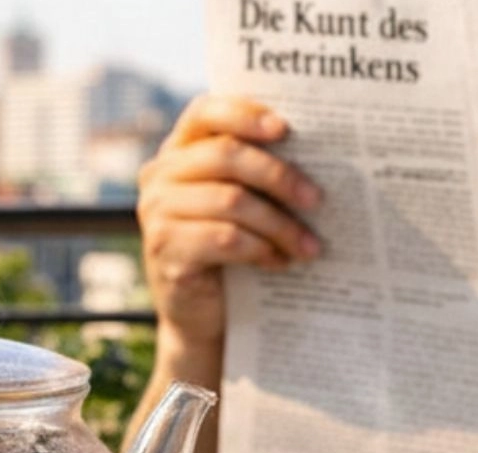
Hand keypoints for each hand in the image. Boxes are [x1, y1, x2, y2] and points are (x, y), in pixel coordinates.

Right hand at [136, 95, 323, 348]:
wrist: (204, 315)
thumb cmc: (231, 250)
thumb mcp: (241, 204)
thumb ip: (257, 174)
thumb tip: (320, 153)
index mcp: (179, 151)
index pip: (205, 112)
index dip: (245, 114)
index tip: (286, 129)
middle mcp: (160, 175)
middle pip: (225, 155)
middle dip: (279, 176)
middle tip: (317, 200)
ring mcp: (156, 212)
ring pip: (230, 201)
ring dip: (279, 224)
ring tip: (310, 245)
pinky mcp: (165, 250)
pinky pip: (224, 239)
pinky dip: (261, 249)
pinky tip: (281, 262)